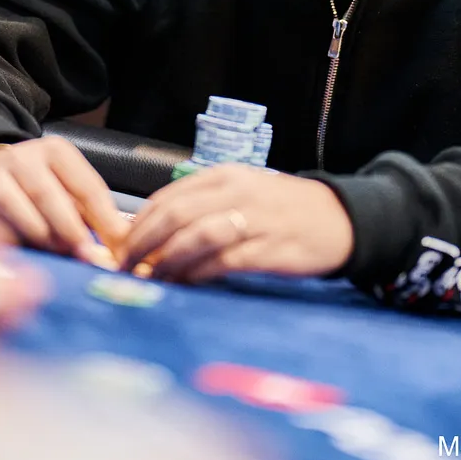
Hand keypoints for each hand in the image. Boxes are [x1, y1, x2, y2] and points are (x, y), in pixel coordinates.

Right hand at [0, 136, 130, 268]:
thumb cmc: (36, 189)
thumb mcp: (68, 190)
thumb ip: (94, 217)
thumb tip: (121, 250)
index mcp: (55, 152)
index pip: (85, 186)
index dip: (105, 220)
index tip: (119, 250)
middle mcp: (20, 158)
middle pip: (47, 193)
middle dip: (69, 229)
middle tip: (85, 257)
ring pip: (12, 204)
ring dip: (36, 234)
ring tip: (54, 255)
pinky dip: (4, 241)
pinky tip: (19, 257)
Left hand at [121, 164, 353, 282]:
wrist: (339, 219)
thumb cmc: (283, 209)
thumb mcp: (242, 192)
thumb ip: (202, 205)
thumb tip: (153, 230)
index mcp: (225, 176)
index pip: (168, 197)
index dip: (138, 224)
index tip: (121, 246)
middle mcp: (236, 193)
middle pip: (174, 216)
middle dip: (142, 244)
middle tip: (125, 266)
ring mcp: (254, 220)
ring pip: (194, 238)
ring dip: (165, 261)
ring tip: (150, 278)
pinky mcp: (269, 249)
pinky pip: (223, 262)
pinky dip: (197, 274)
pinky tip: (184, 284)